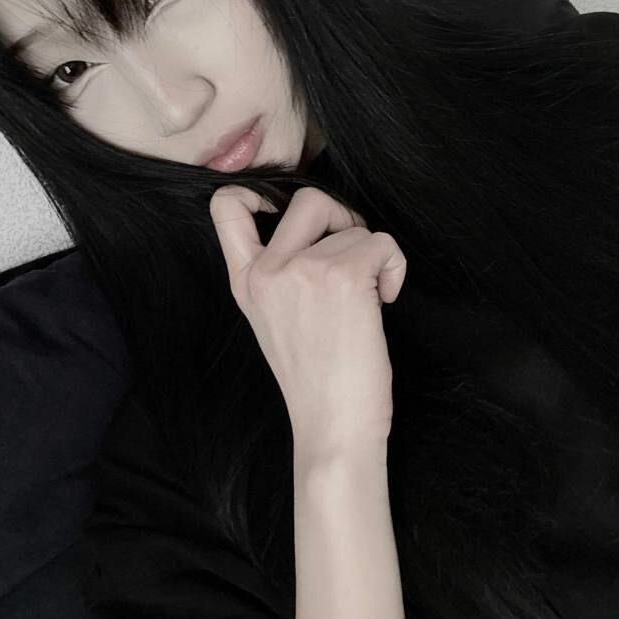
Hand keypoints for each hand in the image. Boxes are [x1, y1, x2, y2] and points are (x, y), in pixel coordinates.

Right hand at [209, 185, 408, 464]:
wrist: (333, 428)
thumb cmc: (316, 381)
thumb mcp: (273, 321)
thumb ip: (280, 275)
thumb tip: (321, 232)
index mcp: (245, 282)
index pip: (224, 207)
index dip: (256, 191)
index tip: (282, 208)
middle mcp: (268, 271)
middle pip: (308, 198)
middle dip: (342, 217)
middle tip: (354, 254)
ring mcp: (303, 270)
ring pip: (356, 229)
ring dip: (373, 259)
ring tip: (369, 301)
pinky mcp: (343, 276)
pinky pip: (382, 243)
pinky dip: (394, 267)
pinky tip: (384, 300)